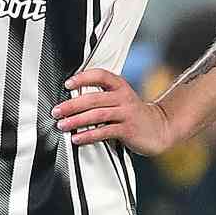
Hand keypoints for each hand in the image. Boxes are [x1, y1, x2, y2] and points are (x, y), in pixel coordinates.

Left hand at [51, 69, 172, 155]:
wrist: (159, 128)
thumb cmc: (132, 113)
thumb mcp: (120, 98)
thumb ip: (101, 96)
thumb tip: (70, 100)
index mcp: (120, 86)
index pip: (100, 75)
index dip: (83, 78)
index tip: (67, 84)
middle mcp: (124, 97)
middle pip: (93, 98)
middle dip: (71, 105)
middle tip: (56, 111)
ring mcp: (127, 114)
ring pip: (97, 115)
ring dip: (76, 121)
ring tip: (62, 125)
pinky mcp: (128, 130)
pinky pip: (104, 132)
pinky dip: (88, 135)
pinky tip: (77, 138)